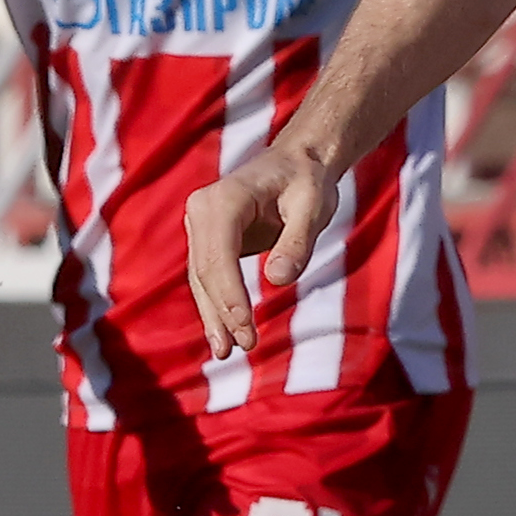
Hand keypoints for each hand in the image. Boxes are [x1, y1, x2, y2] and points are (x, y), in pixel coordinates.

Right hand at [185, 145, 338, 359]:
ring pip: (201, 279)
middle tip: (244, 347)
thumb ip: (298, 241)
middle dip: (223, 311)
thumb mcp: (314, 206)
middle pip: (205, 270)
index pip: (219, 252)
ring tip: (226, 352)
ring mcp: (200, 226)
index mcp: (224, 197)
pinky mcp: (208, 242)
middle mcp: (202, 210)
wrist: (297, 162)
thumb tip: (278, 280)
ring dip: (214, 316)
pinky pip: (208, 279)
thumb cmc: (308, 181)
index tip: (245, 326)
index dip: (230, 292)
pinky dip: (215, 307)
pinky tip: (224, 337)